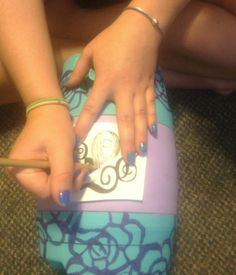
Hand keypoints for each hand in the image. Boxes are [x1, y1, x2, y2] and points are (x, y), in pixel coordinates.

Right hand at [7, 105, 77, 205]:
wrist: (50, 110)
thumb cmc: (54, 126)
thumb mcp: (61, 150)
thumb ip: (62, 175)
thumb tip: (63, 202)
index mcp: (21, 171)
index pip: (45, 192)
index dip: (64, 186)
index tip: (79, 172)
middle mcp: (22, 175)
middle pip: (49, 191)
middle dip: (68, 182)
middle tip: (81, 168)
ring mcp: (30, 171)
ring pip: (53, 185)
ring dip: (69, 177)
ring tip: (77, 163)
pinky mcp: (38, 167)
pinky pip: (53, 177)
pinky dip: (65, 172)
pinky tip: (71, 163)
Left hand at [66, 11, 160, 163]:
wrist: (141, 28)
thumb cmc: (113, 38)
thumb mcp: (90, 50)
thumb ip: (79, 70)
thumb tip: (69, 86)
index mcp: (106, 81)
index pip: (93, 107)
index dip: (84, 123)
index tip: (78, 140)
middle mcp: (124, 90)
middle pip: (124, 119)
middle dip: (126, 140)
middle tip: (127, 160)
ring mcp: (139, 89)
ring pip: (140, 116)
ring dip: (141, 135)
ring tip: (141, 152)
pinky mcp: (150, 85)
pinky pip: (151, 105)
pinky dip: (152, 119)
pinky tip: (153, 132)